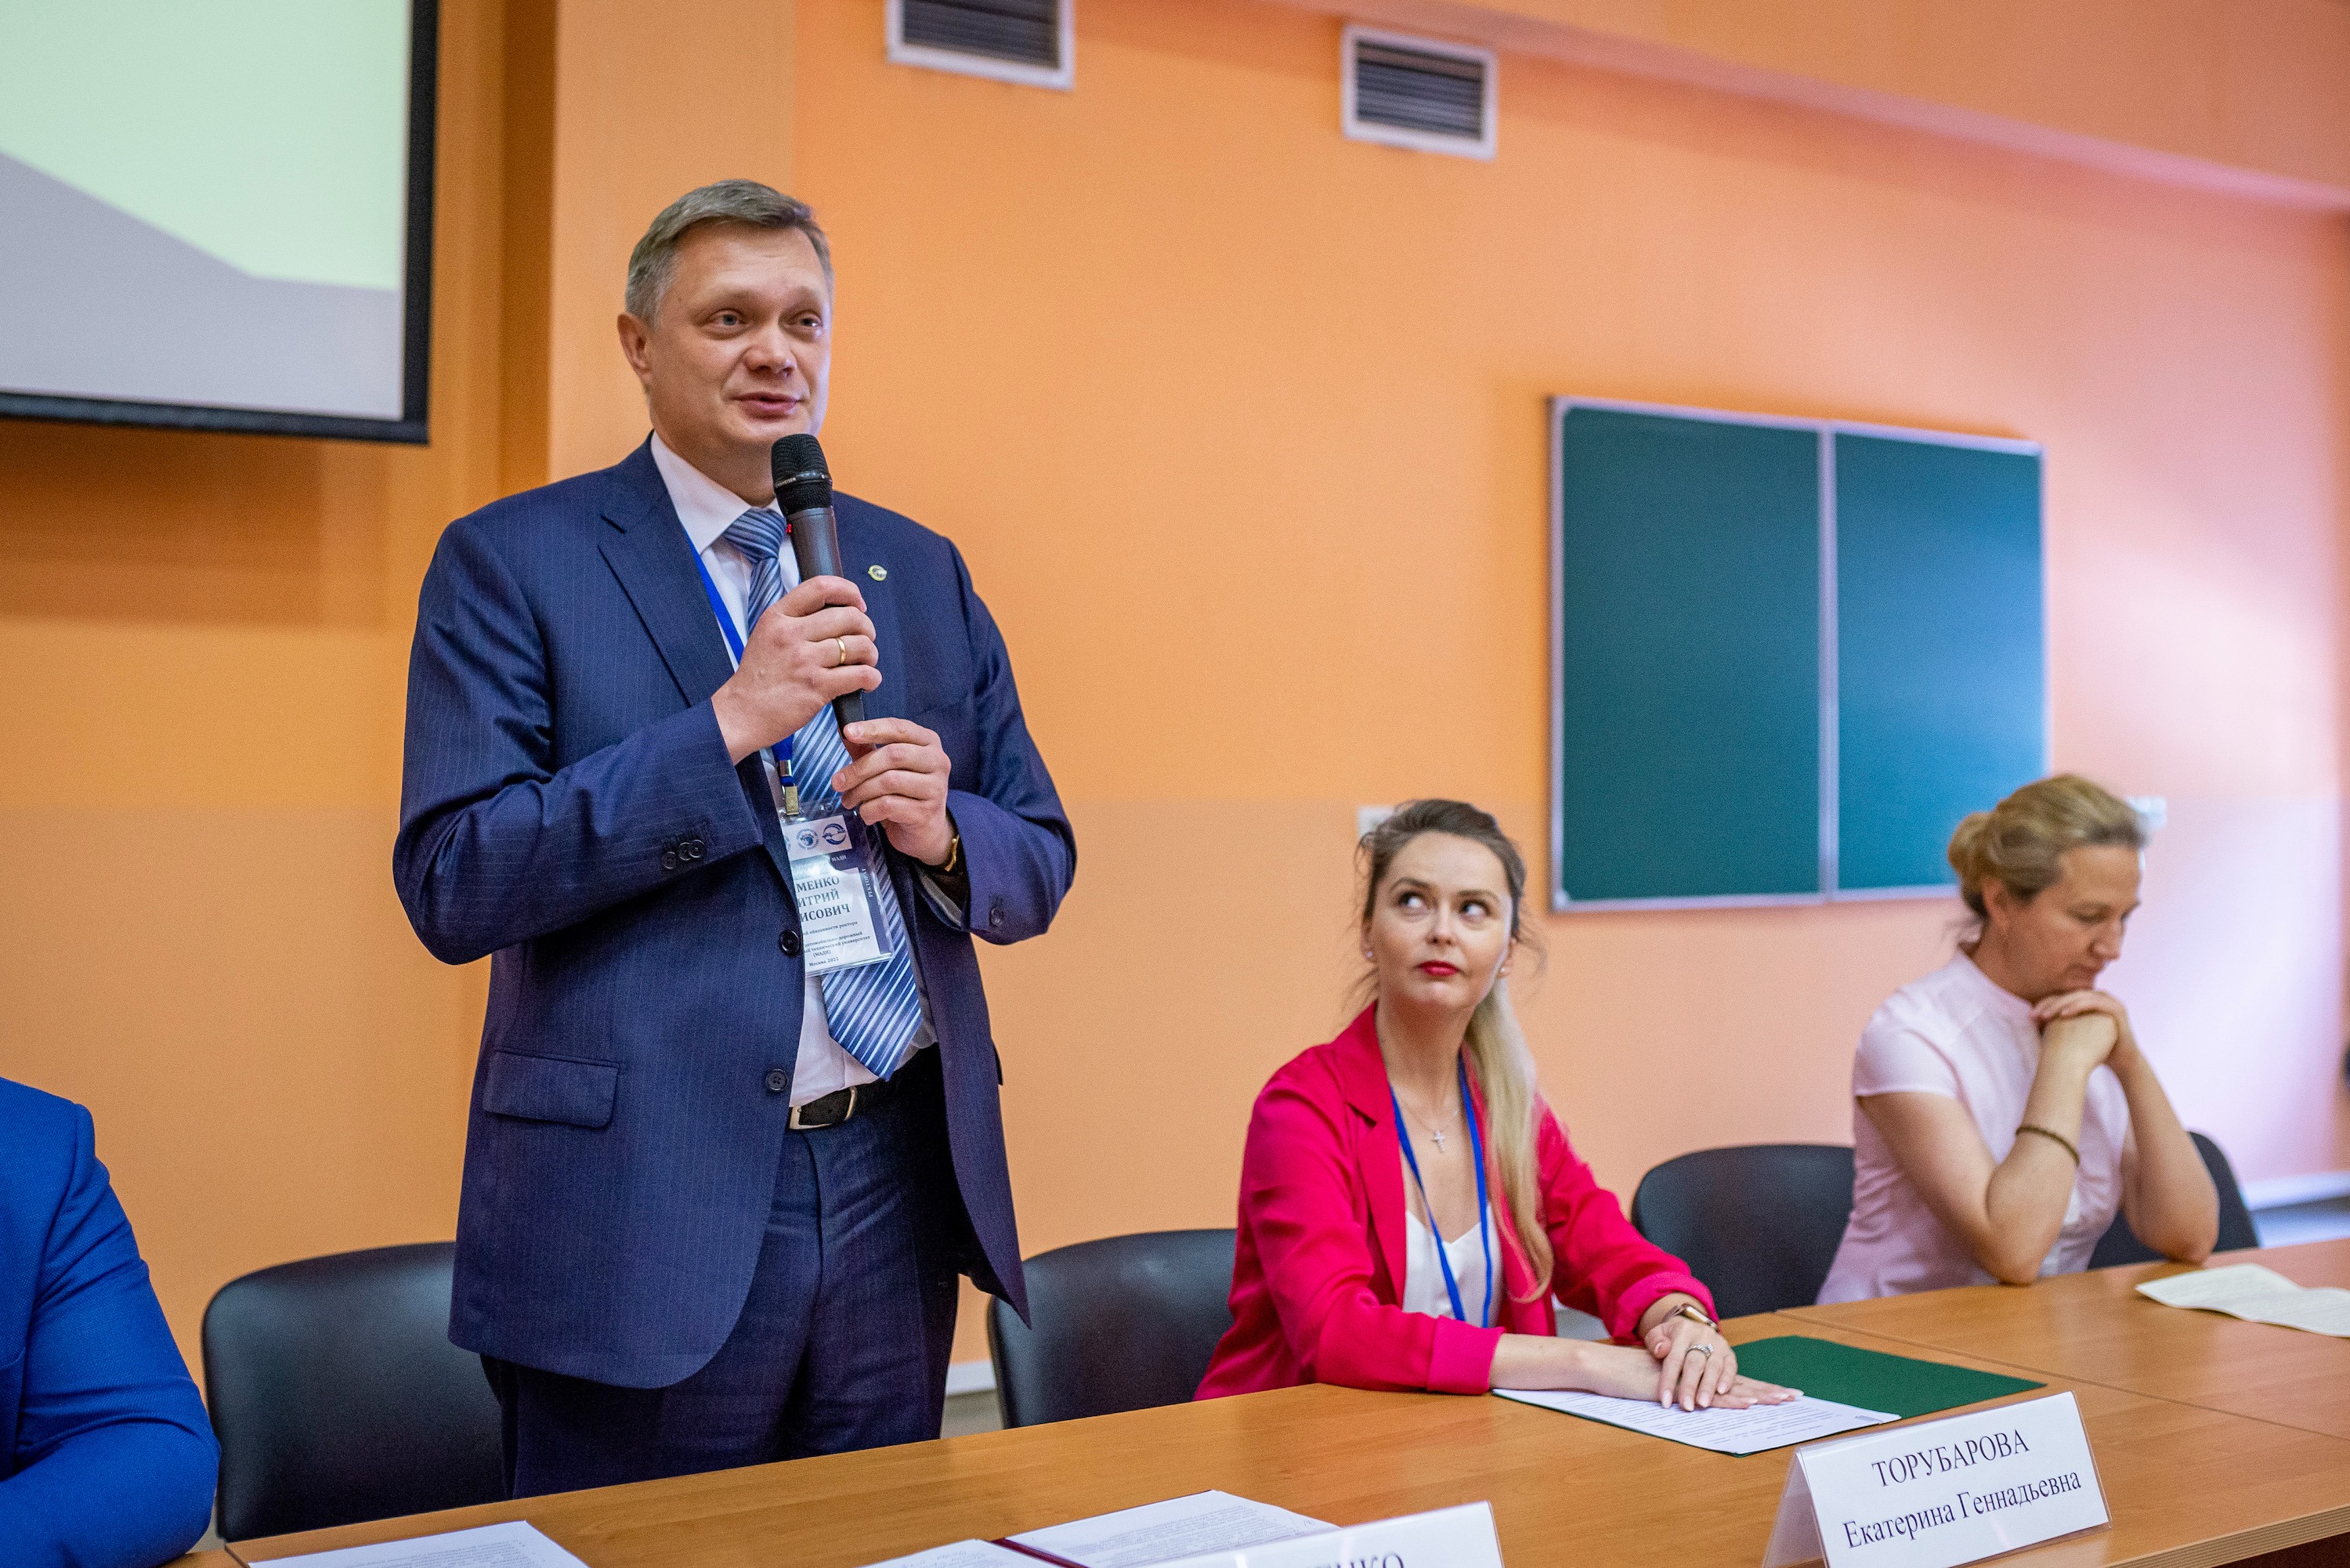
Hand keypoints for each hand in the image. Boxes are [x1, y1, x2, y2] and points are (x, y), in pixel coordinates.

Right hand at [710, 576, 880, 763]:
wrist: (743, 712)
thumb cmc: (759, 676)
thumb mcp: (767, 634)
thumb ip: (796, 619)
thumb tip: (837, 609)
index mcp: (778, 617)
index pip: (821, 586)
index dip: (848, 591)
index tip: (857, 603)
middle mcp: (791, 635)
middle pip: (849, 616)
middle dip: (867, 627)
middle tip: (866, 639)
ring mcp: (804, 661)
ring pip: (859, 645)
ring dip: (871, 654)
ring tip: (866, 662)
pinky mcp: (816, 687)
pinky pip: (860, 675)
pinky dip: (872, 677)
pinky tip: (867, 681)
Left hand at [834, 717, 954, 865]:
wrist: (926, 831)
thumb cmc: (905, 793)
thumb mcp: (887, 767)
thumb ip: (867, 749)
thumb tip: (844, 731)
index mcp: (928, 742)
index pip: (899, 728)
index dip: (872, 728)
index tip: (847, 731)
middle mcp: (937, 761)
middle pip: (893, 755)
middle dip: (859, 769)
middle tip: (838, 782)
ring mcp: (935, 787)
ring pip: (889, 781)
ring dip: (861, 792)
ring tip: (849, 800)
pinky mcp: (926, 812)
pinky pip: (888, 805)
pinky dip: (869, 810)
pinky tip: (866, 814)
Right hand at [1567, 1342, 1796, 1411]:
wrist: (1608, 1367)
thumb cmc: (1628, 1378)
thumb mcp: (1659, 1387)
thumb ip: (1678, 1391)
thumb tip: (1692, 1405)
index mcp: (1694, 1375)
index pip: (1732, 1382)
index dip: (1757, 1388)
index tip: (1781, 1394)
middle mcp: (1696, 1374)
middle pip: (1739, 1382)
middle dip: (1768, 1391)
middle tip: (1795, 1397)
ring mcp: (1689, 1379)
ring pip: (1730, 1387)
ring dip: (1758, 1394)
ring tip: (1782, 1400)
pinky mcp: (1681, 1387)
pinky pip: (1710, 1395)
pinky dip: (1731, 1399)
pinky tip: (1749, 1403)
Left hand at [1639, 1308, 1789, 1410]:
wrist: (1688, 1326)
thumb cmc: (1669, 1338)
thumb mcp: (1657, 1336)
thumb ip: (1655, 1341)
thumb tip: (1661, 1350)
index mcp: (1682, 1332)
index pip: (1673, 1360)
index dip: (1668, 1381)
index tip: (1663, 1401)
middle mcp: (1703, 1337)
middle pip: (1696, 1365)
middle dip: (1692, 1388)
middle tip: (1689, 1407)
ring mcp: (1719, 1346)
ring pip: (1717, 1368)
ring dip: (1715, 1388)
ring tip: (1709, 1404)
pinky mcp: (1730, 1355)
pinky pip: (1734, 1369)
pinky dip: (1735, 1382)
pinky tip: (1742, 1396)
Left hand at [2034, 990, 2136, 1071]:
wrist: (2121, 1061)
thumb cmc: (2095, 1050)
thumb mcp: (2074, 1036)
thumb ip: (2059, 1027)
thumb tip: (2032, 1026)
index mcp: (2086, 1001)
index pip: (2062, 998)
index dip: (2045, 1005)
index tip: (2030, 1017)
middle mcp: (2097, 997)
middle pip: (2069, 995)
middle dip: (2049, 1004)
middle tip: (2035, 1015)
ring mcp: (2108, 1000)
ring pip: (2080, 996)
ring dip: (2061, 1004)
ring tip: (2046, 1015)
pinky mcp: (2117, 1008)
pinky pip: (2094, 1002)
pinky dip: (2078, 1006)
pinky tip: (2064, 1014)